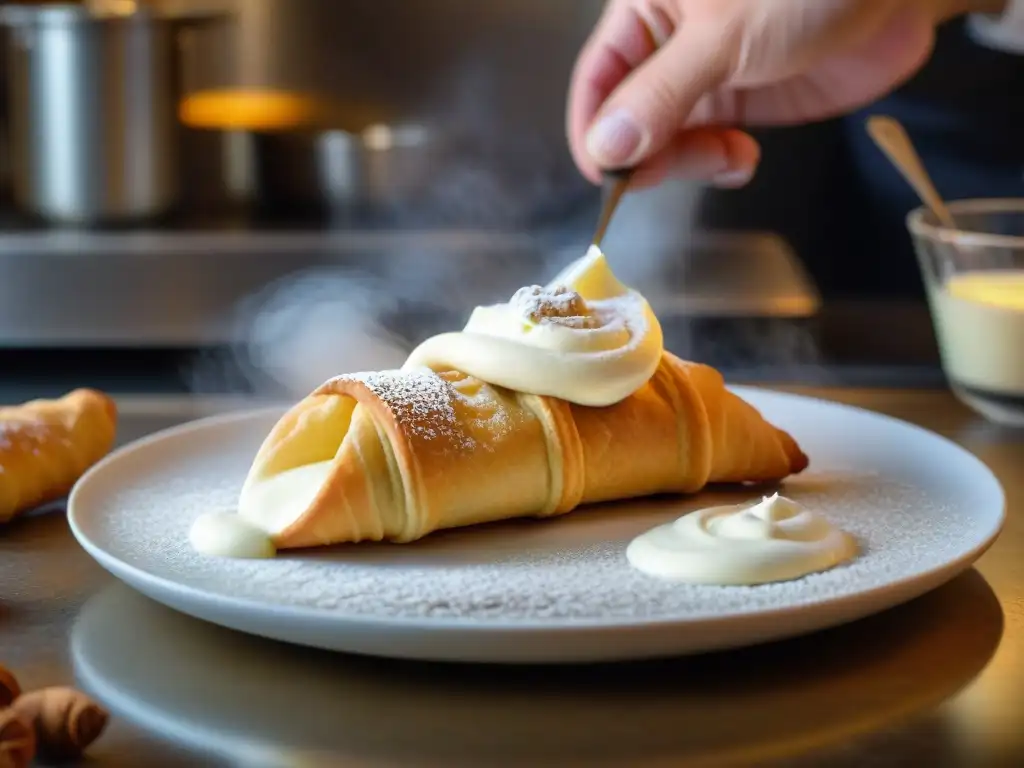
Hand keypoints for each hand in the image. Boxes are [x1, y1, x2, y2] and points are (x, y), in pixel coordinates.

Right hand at [567, 0, 977, 188]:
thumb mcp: (724, 35)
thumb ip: (661, 94)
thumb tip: (606, 146)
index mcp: (646, 12)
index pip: (597, 81)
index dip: (595, 131)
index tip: (608, 176)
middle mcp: (668, 49)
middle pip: (627, 119)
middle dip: (646, 152)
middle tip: (674, 169)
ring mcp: (705, 80)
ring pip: (666, 140)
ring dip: (685, 164)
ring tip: (723, 157)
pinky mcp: (742, 107)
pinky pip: (707, 150)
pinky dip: (716, 166)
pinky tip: (740, 159)